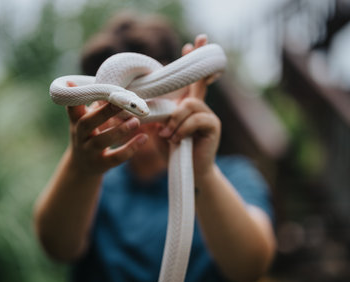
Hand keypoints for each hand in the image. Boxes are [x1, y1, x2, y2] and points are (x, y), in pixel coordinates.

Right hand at [65, 82, 147, 176]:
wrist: (82, 167)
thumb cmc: (89, 135)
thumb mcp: (86, 120)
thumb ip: (95, 104)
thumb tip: (110, 81)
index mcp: (76, 122)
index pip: (72, 109)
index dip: (73, 99)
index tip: (73, 83)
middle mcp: (79, 137)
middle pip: (87, 124)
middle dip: (104, 112)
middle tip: (122, 102)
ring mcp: (89, 152)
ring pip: (101, 141)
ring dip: (119, 131)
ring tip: (136, 121)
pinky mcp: (101, 165)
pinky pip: (116, 157)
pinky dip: (131, 148)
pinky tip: (144, 138)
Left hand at [158, 35, 220, 179]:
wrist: (189, 171)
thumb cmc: (173, 150)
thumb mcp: (160, 129)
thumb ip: (157, 114)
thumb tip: (136, 102)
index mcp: (188, 106)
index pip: (191, 80)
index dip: (191, 62)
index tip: (190, 44)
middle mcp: (200, 107)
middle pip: (197, 83)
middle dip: (196, 65)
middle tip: (196, 42)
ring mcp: (208, 116)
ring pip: (189, 106)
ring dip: (175, 121)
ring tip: (166, 135)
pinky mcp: (213, 126)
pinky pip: (195, 120)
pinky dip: (181, 130)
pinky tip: (175, 140)